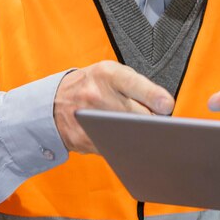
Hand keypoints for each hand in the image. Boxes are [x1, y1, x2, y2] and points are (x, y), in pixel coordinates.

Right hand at [54, 60, 174, 153]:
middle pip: (135, 114)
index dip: (154, 96)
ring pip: (126, 134)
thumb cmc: (91, 85)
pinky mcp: (83, 139)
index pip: (134, 83)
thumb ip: (138, 85)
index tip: (167, 106)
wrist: (51, 103)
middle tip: (157, 121)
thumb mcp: (110, 73)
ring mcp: (87, 118)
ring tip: (144, 130)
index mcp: (106, 74)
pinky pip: (112, 146)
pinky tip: (126, 140)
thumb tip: (164, 107)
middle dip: (151, 120)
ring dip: (139, 135)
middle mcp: (96, 94)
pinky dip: (123, 145)